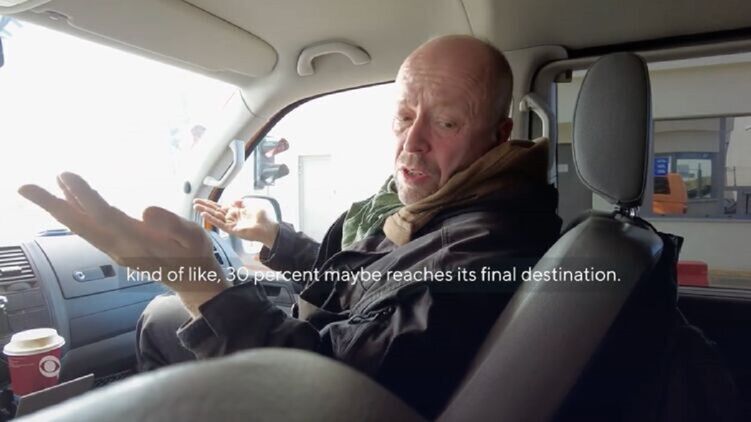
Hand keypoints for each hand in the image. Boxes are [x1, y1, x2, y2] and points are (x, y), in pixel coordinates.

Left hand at [18, 172, 226, 316]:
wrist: (193, 282)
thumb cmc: (195, 257)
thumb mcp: (195, 240)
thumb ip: (174, 226)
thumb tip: (146, 210)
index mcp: (139, 243)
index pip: (106, 216)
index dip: (85, 197)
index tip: (66, 176)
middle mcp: (120, 247)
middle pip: (82, 225)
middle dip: (53, 206)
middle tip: (25, 188)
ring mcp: (116, 249)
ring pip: (82, 228)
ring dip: (59, 209)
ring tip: (37, 189)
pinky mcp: (116, 247)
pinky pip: (89, 229)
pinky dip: (74, 214)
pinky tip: (67, 201)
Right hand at [193, 198, 278, 248]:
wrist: (268, 228)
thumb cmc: (262, 218)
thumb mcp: (251, 206)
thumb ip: (241, 203)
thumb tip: (234, 200)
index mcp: (235, 212)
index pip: (220, 207)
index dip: (210, 204)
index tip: (201, 200)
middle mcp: (231, 218)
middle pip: (215, 211)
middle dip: (204, 206)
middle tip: (194, 202)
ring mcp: (230, 224)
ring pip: (215, 217)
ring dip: (205, 211)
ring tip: (196, 207)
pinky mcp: (232, 230)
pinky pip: (220, 224)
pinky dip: (212, 219)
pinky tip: (205, 215)